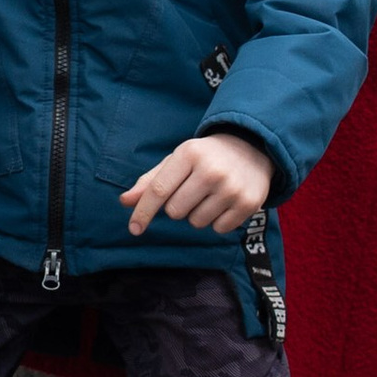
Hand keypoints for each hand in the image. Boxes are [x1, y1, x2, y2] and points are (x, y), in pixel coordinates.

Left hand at [122, 130, 271, 236]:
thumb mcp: (178, 160)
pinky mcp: (248, 203)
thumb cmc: (205, 156)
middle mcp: (211, 170)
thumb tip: (125, 201)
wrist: (252, 147)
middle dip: (177, 206)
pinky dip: (217, 221)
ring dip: (198, 214)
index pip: (159, 190)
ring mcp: (231, 188)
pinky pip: (218, 229)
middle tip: (192, 190)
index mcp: (189, 154)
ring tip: (210, 195)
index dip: (143, 211)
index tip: (134, 229)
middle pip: (175, 211)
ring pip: (196, 222)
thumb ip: (151, 181)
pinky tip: (224, 202)